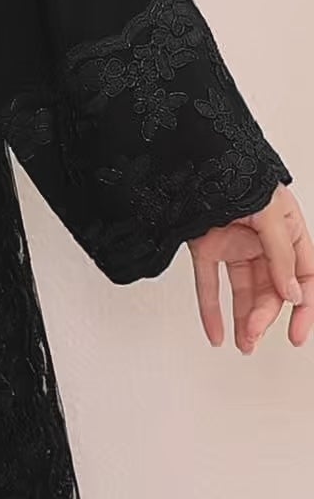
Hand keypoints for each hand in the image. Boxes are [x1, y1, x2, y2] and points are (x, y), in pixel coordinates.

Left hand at [186, 183, 311, 351]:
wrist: (195, 153)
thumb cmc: (237, 168)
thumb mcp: (269, 211)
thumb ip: (281, 254)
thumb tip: (293, 294)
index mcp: (288, 229)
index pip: (305, 276)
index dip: (304, 307)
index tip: (297, 335)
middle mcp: (263, 239)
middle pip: (272, 288)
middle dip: (265, 316)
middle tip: (254, 337)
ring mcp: (234, 243)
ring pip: (244, 290)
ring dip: (244, 319)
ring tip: (243, 344)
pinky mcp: (206, 246)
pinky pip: (210, 284)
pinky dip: (211, 311)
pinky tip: (214, 334)